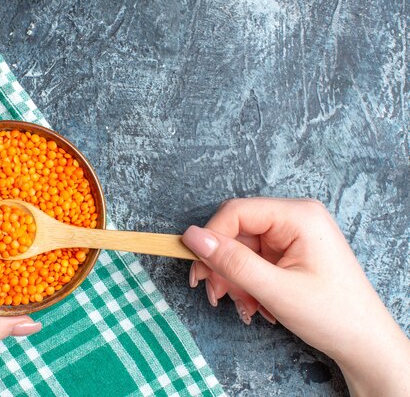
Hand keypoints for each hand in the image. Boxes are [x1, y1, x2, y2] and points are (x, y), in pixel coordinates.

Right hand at [183, 198, 409, 396]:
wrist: (365, 345)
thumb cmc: (333, 315)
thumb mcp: (275, 289)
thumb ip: (232, 261)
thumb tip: (192, 237)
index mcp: (298, 216)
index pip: (236, 212)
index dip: (211, 239)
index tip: (197, 271)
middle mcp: (295, 219)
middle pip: (237, 232)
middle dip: (224, 266)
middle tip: (216, 295)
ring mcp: (292, 236)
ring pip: (241, 250)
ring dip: (235, 280)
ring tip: (244, 308)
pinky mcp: (289, 253)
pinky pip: (253, 262)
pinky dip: (247, 285)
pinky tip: (256, 306)